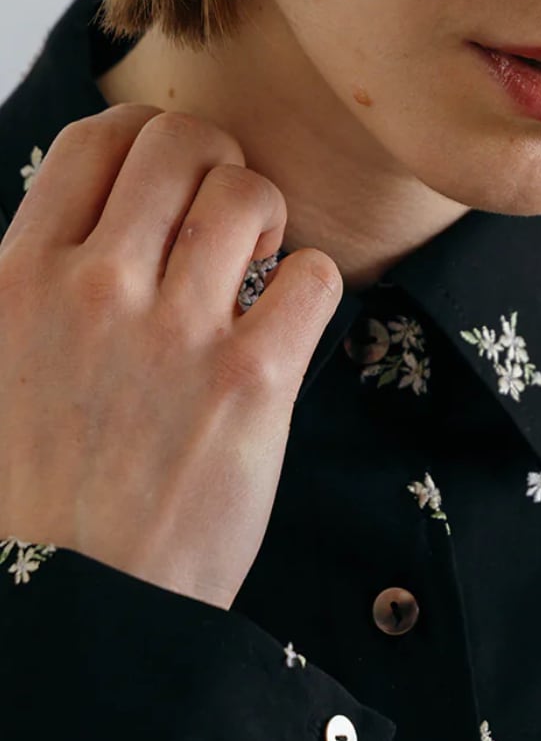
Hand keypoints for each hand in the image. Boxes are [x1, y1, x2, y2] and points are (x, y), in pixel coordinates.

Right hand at [0, 103, 342, 609]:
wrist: (84, 600)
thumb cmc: (39, 501)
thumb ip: (34, 293)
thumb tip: (81, 240)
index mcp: (21, 278)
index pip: (95, 141)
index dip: (144, 140)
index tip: (167, 181)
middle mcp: (96, 287)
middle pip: (181, 144)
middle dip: (217, 164)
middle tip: (227, 220)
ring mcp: (176, 332)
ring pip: (248, 194)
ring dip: (268, 218)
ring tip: (259, 267)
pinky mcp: (250, 382)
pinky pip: (312, 277)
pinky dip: (309, 286)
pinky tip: (285, 323)